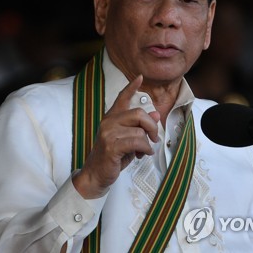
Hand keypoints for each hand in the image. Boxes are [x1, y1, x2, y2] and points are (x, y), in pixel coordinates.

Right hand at [73, 74, 159, 198]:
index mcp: (111, 117)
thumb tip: (156, 114)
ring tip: (142, 151)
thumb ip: (140, 126)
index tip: (140, 77)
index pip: (122, 98)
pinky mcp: (111, 145)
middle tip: (153, 138)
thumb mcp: (128, 139)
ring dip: (147, 143)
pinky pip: (137, 141)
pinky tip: (142, 154)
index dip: (131, 87)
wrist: (96, 174)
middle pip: (139, 113)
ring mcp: (108, 133)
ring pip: (140, 130)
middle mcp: (108, 122)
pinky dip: (144, 149)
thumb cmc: (113, 157)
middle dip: (151, 126)